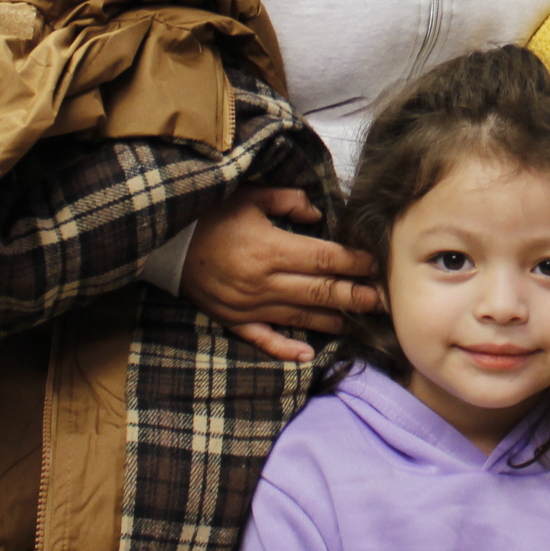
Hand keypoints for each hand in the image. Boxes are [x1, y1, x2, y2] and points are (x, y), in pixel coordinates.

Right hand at [179, 185, 379, 362]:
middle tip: (385, 300)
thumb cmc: (210, 215)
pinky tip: (309, 354)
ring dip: (334, 319)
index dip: (355, 263)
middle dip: (357, 296)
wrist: (164, 243)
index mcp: (270, 250)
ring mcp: (249, 306)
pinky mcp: (233, 320)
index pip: (325, 259)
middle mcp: (264, 282)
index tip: (377, 265)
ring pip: (301, 316)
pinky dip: (287, 349)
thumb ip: (288, 201)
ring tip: (362, 322)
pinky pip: (264, 339)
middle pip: (321, 291)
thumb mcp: (249, 196)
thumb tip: (318, 214)